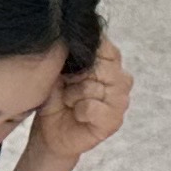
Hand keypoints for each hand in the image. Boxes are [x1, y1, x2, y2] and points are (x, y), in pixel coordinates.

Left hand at [29, 38, 132, 167]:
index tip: (68, 68)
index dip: (83, 56)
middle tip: (67, 88)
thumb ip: (72, 52)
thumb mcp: (59, 69)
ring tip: (70, 102)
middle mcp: (121, 79)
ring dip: (73, 96)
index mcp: (110, 63)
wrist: (49, 132)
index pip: (104, 46)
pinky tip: (77, 114)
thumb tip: (73, 37)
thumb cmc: (55, 98)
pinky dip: (79, 111)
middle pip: (100, 67)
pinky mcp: (114, 121)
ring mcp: (120, 101)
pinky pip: (92, 107)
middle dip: (76, 77)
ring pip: (93, 87)